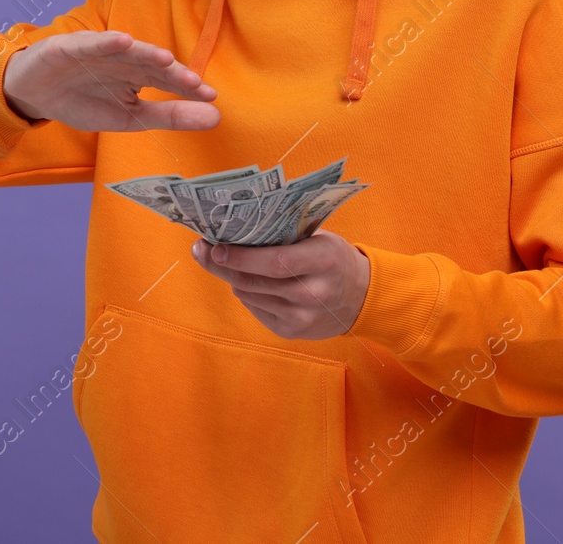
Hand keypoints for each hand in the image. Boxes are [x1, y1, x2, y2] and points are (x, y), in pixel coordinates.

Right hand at [1, 30, 219, 132]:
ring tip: (166, 59)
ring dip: (145, 52)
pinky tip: (121, 41)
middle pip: (151, 63)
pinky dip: (105, 42)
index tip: (210, 96)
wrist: (33, 94)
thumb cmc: (83, 102)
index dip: (187, 87)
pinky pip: (90, 43)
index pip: (167, 79)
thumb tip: (217, 117)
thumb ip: (169, 116)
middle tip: (194, 83)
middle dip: (172, 73)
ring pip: (126, 51)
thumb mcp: (129, 118)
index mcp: (138, 73)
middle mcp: (123, 58)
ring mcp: (98, 50)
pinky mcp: (71, 46)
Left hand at [190, 231, 371, 340]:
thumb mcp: (318, 239)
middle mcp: (313, 293)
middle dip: (221, 265)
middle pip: (254, 281)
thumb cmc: (332, 259)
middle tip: (200, 250)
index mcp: (323, 261)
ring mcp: (302, 317)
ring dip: (232, 278)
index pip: (276, 262)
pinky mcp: (292, 331)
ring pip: (249, 295)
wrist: (361, 298)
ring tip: (224, 262)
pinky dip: (247, 293)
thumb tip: (233, 229)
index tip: (215, 247)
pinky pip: (255, 308)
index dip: (241, 257)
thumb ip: (283, 236)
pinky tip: (251, 282)